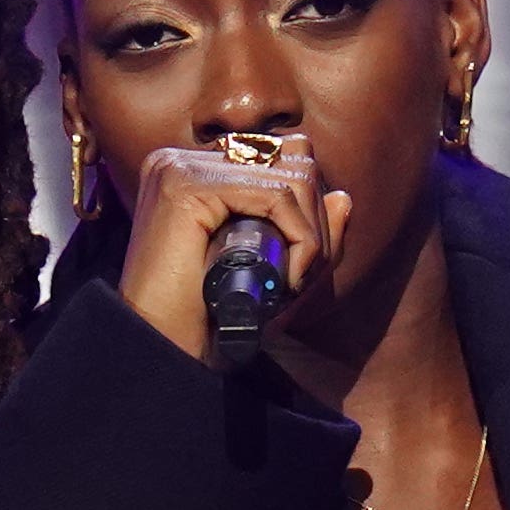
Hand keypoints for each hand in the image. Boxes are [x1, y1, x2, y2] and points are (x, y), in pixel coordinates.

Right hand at [121, 132, 340, 362]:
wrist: (166, 352)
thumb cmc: (214, 320)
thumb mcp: (275, 276)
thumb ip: (310, 237)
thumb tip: (343, 197)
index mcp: (198, 172)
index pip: (281, 159)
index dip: (309, 210)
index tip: (306, 264)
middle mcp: (185, 159)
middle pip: (291, 158)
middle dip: (316, 220)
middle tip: (304, 276)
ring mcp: (181, 166)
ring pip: (289, 176)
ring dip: (311, 235)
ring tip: (293, 282)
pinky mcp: (185, 184)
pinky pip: (275, 196)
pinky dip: (299, 238)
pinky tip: (288, 279)